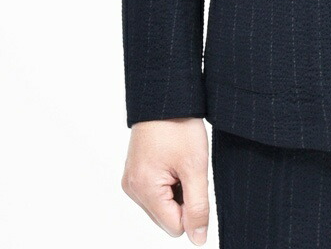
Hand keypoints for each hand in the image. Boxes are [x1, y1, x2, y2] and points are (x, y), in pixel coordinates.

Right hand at [121, 118, 209, 243]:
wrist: (166, 96)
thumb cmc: (179, 127)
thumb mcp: (196, 167)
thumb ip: (198, 206)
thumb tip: (198, 240)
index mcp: (144, 190)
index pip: (174, 226)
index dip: (193, 208)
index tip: (197, 180)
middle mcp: (132, 189)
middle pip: (167, 217)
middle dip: (184, 198)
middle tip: (189, 168)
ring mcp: (132, 180)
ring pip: (162, 204)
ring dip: (177, 189)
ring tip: (181, 161)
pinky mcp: (135, 171)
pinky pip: (155, 191)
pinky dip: (169, 181)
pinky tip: (174, 159)